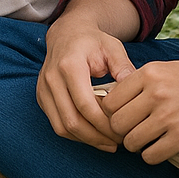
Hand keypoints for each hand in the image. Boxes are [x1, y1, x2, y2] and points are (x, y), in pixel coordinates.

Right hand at [36, 12, 137, 151]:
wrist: (66, 34)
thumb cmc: (93, 42)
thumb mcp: (113, 48)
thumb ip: (124, 68)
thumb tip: (136, 92)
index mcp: (69, 65)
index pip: (85, 105)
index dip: (104, 124)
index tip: (122, 132)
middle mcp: (51, 78)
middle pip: (72, 121)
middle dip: (96, 137)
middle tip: (117, 142)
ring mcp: (43, 89)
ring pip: (61, 127)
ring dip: (86, 140)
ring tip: (107, 143)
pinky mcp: (42, 97)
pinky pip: (57, 124)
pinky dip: (75, 134)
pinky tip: (94, 135)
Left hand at [98, 59, 178, 163]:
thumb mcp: (165, 68)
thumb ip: (140, 81)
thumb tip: (111, 97)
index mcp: (149, 74)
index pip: (109, 101)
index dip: (110, 113)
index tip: (119, 117)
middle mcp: (156, 94)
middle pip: (116, 123)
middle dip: (120, 131)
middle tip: (130, 131)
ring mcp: (169, 117)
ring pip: (131, 141)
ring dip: (135, 145)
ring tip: (145, 140)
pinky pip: (151, 156)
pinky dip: (151, 155)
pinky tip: (158, 149)